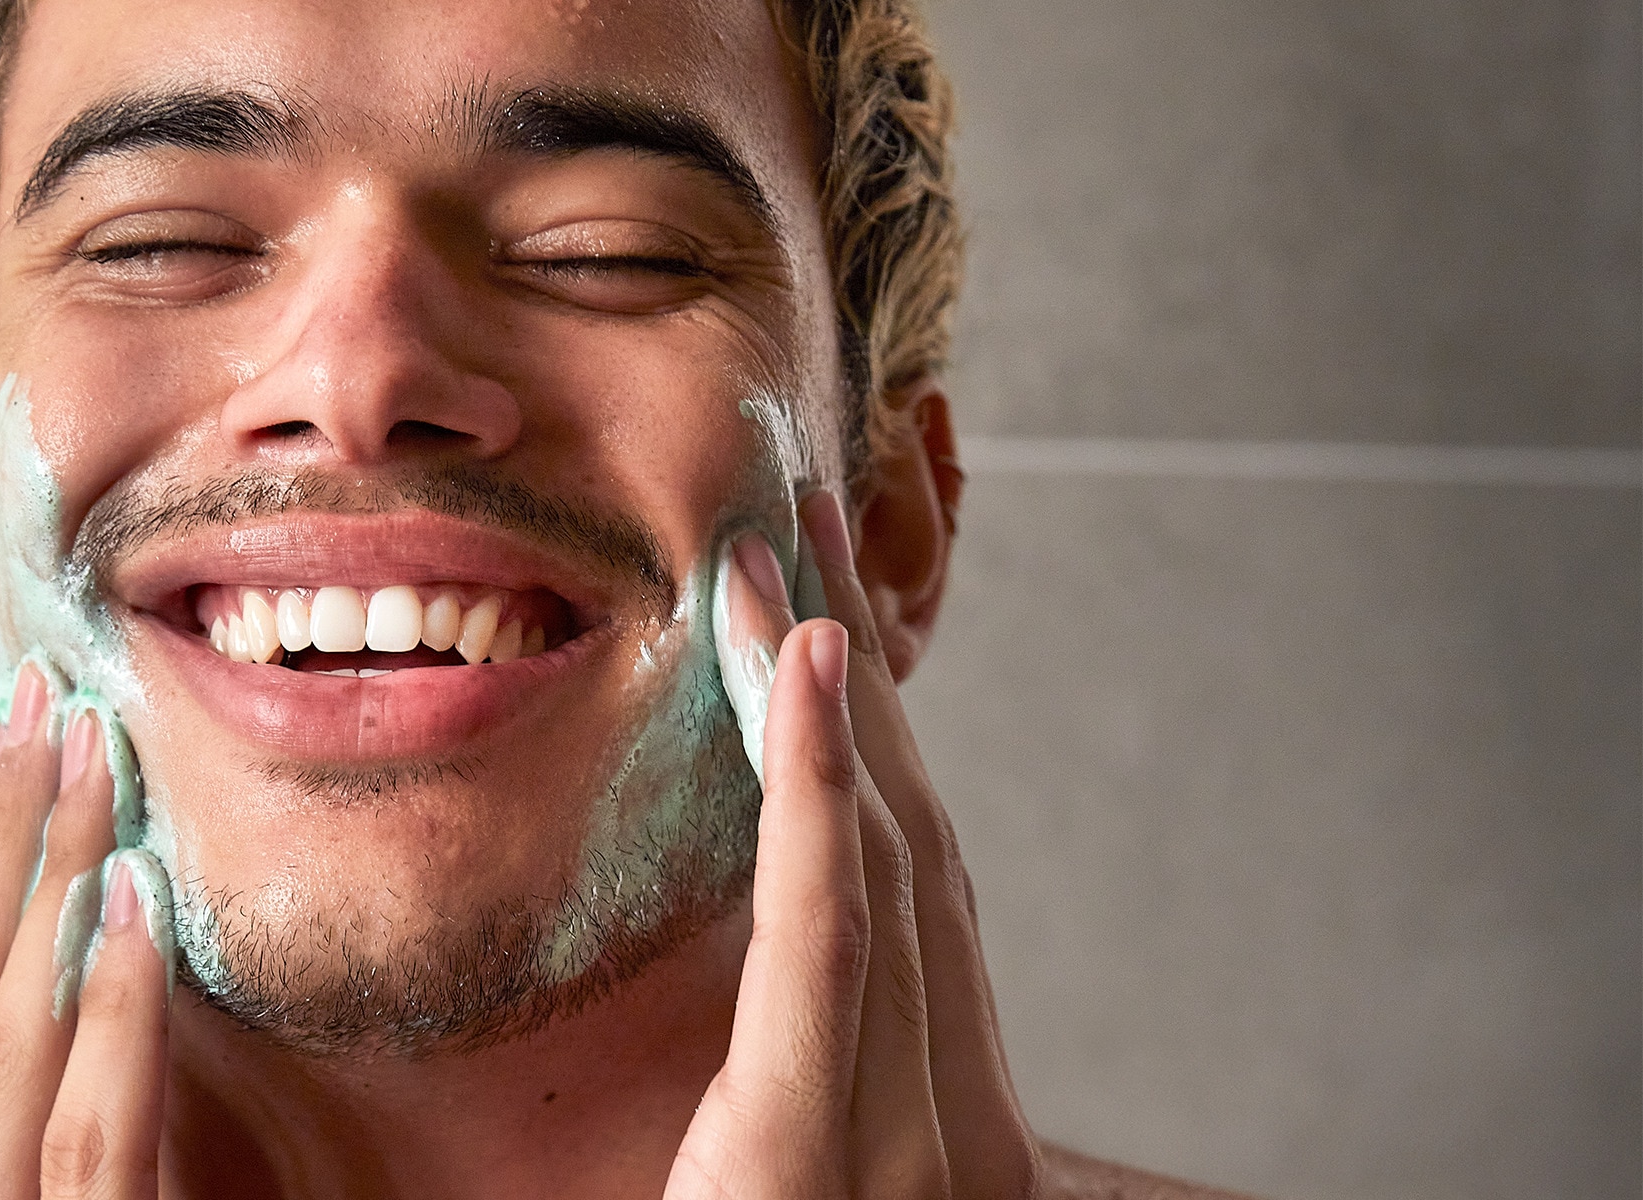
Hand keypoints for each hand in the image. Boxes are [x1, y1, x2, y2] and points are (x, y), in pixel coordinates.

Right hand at [0, 665, 172, 1199]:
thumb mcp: (89, 1189)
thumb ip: (83, 1109)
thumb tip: (124, 950)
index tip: (15, 754)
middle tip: (46, 707)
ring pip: (10, 1046)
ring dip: (53, 889)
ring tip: (95, 763)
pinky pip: (92, 1136)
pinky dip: (111, 1015)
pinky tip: (132, 909)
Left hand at [667, 492, 1038, 1198]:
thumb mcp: (787, 1184)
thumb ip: (804, 1086)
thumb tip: (785, 976)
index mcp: (945, 1130)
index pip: (914, 904)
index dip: (881, 747)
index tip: (835, 627)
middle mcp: (953, 1124)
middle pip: (911, 846)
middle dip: (865, 678)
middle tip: (810, 526)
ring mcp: (904, 1138)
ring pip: (880, 854)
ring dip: (829, 688)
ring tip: (778, 553)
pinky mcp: (811, 1143)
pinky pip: (824, 926)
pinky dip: (816, 781)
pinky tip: (806, 659)